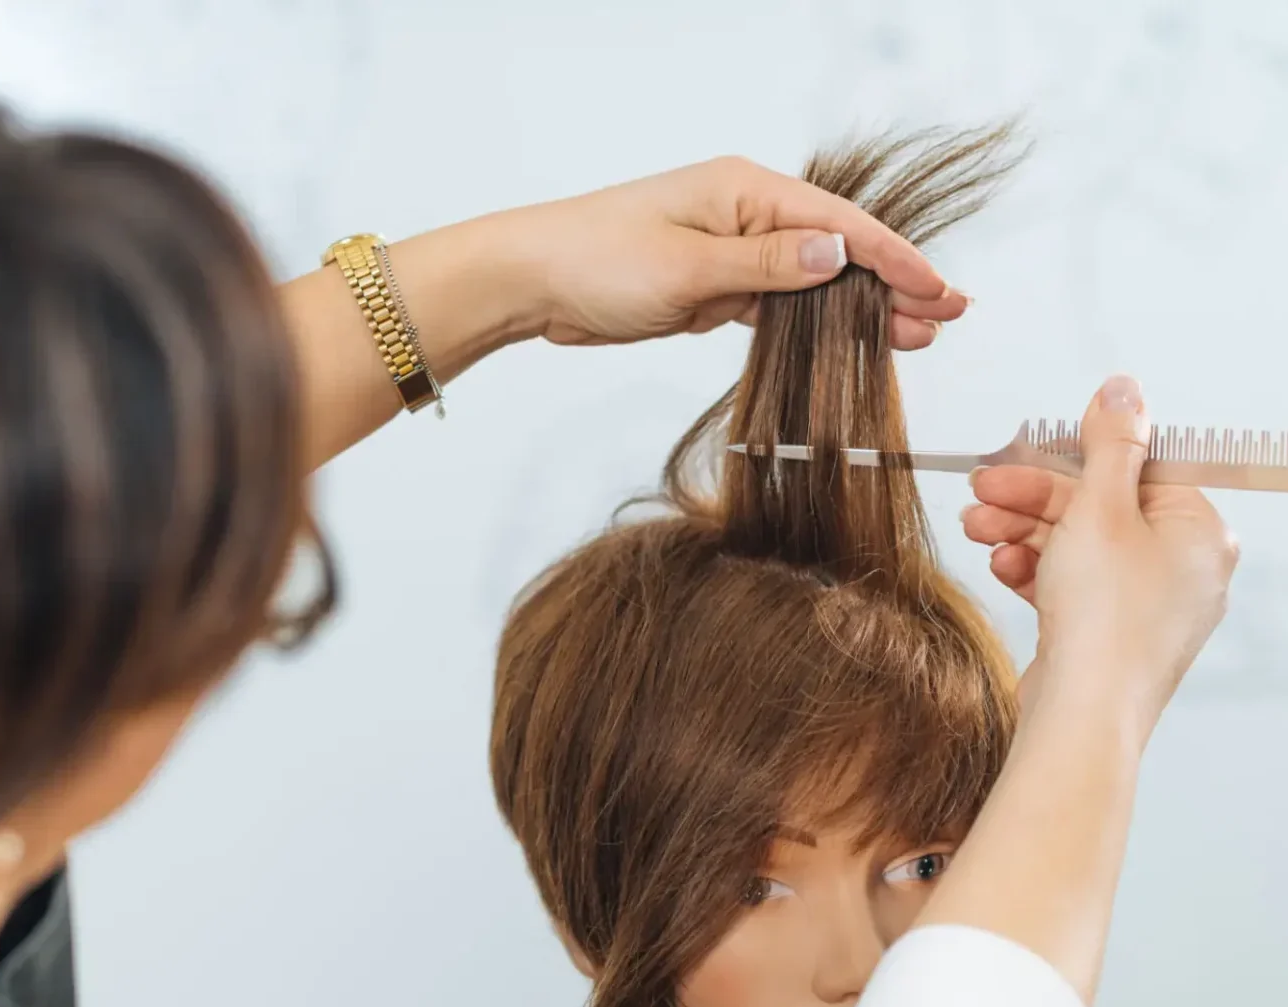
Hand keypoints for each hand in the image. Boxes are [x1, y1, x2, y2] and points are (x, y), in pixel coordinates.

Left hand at [496, 155, 967, 351]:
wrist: (533, 282)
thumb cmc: (598, 259)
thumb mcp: (689, 265)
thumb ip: (767, 265)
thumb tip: (839, 253)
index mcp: (745, 191)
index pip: (839, 224)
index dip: (895, 259)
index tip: (939, 290)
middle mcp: (744, 214)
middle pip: (836, 249)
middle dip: (891, 283)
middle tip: (946, 317)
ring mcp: (729, 250)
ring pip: (810, 280)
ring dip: (858, 308)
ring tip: (913, 338)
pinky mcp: (710, 286)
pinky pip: (776, 303)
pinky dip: (813, 321)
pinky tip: (847, 341)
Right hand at [959, 375, 1238, 734]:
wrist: (1083, 714)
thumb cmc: (1105, 623)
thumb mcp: (1101, 510)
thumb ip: (1109, 444)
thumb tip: (1123, 390)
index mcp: (1198, 532)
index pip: (1136, 470)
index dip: (1072, 460)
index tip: (1025, 452)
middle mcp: (1180, 568)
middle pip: (1099, 508)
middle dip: (1032, 498)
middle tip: (983, 486)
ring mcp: (1144, 606)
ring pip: (1077, 547)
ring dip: (1022, 531)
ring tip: (977, 528)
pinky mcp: (1108, 635)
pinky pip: (1070, 585)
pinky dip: (1034, 570)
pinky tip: (1003, 566)